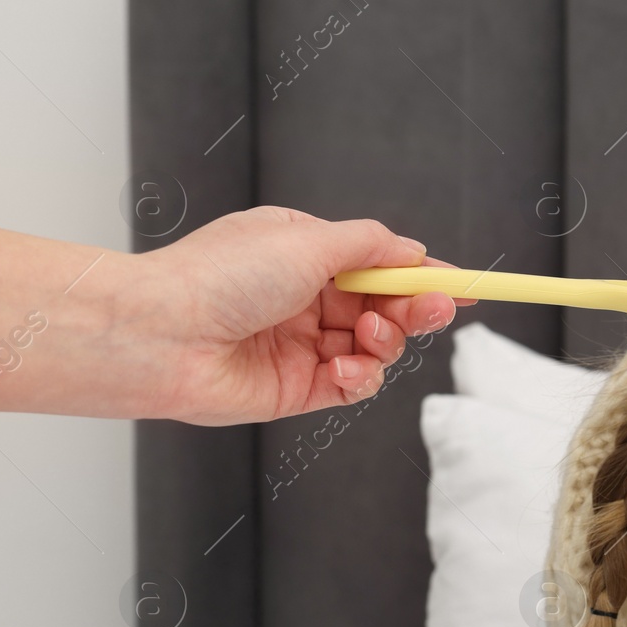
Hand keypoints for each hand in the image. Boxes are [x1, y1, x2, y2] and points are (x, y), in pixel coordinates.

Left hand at [140, 205, 476, 424]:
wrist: (161, 336)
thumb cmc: (219, 277)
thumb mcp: (308, 238)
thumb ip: (371, 244)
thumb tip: (413, 250)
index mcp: (304, 253)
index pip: (379, 264)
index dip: (423, 275)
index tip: (464, 285)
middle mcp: (304, 298)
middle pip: (386, 306)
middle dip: (416, 308)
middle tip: (437, 310)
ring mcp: (302, 345)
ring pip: (376, 346)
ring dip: (386, 341)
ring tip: (368, 335)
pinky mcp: (297, 388)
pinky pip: (353, 384)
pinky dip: (361, 376)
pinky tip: (346, 367)